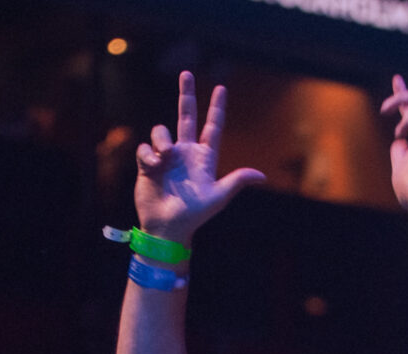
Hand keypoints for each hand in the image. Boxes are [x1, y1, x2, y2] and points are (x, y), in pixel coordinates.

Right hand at [134, 72, 265, 244]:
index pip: (213, 127)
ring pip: (161, 131)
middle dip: (187, 94)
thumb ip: (236, 182)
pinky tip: (152, 169)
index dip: (217, 108)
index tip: (221, 88)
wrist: (166, 227)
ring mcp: (166, 157)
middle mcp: (186, 152)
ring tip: (163, 158)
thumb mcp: (218, 197)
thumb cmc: (195, 214)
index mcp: (204, 158)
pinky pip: (145, 147)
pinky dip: (148, 155)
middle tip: (186, 73)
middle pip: (187, 116)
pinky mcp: (148, 163)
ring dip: (161, 139)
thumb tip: (261, 176)